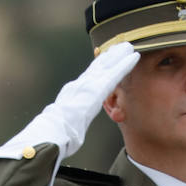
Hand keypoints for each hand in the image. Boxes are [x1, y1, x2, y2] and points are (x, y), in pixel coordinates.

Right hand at [0, 42, 138, 168]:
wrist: (51, 134)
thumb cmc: (56, 138)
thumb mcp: (66, 129)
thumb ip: (71, 125)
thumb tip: (69, 135)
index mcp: (71, 96)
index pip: (87, 79)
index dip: (98, 68)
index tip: (105, 60)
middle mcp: (78, 87)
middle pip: (97, 68)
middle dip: (109, 56)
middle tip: (120, 47)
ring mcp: (86, 86)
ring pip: (105, 67)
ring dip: (118, 56)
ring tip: (129, 47)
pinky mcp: (95, 90)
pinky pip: (113, 75)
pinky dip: (123, 66)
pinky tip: (133, 58)